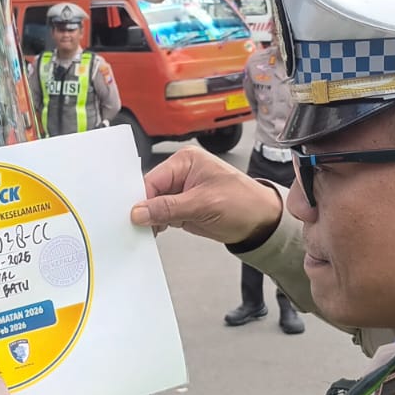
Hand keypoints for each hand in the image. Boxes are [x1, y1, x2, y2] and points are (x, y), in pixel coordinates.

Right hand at [130, 146, 283, 243]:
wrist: (262, 223)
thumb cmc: (244, 203)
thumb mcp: (204, 204)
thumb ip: (169, 208)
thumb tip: (139, 212)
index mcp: (186, 161)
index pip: (153, 179)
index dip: (141, 199)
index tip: (132, 217)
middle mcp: (181, 174)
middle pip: (150, 192)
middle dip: (144, 210)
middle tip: (134, 227)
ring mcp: (182, 192)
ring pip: (154, 206)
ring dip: (149, 220)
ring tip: (143, 233)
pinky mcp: (183, 209)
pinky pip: (162, 216)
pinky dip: (157, 226)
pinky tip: (153, 234)